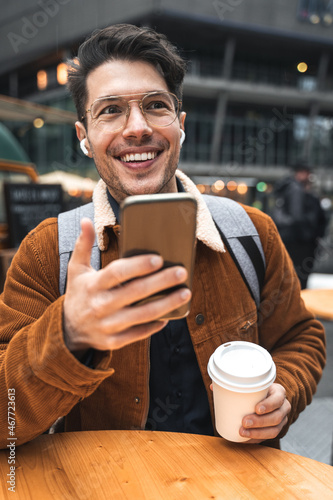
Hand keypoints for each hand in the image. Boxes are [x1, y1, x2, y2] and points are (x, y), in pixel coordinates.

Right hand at [63, 218, 190, 352]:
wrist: (68, 330)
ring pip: (143, 315)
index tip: (158, 258)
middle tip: (182, 272)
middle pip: (135, 292)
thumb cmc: (79, 293)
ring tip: (185, 293)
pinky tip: (171, 315)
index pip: (118, 273)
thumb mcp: (76, 269)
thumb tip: (86, 220)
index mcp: (93, 285)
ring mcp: (108, 325)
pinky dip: (156, 325)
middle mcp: (100, 305)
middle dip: (161, 281)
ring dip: (167, 303)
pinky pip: (139, 333)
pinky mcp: (114, 341)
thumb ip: (83, 245)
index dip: (138, 265)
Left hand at [239, 383, 290, 442]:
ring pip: (274, 430)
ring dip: (257, 433)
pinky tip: (244, 438)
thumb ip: (240, 384)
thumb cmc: (256, 388)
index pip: (278, 399)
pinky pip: (267, 438)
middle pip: (276, 417)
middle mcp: (283, 407)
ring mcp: (281, 420)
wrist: (263, 396)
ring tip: (242, 432)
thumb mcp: (253, 383)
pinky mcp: (275, 430)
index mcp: (279, 393)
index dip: (269, 405)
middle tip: (244, 422)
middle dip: (260, 422)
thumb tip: (217, 388)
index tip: (256, 408)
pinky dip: (255, 439)